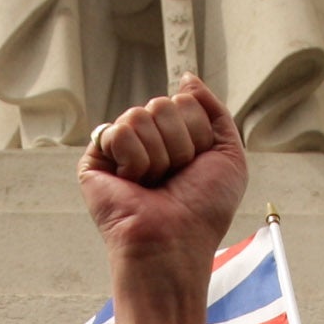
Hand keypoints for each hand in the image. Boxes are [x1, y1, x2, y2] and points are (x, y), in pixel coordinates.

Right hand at [84, 77, 244, 323]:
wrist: (174, 245)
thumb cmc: (202, 212)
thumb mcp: (229, 156)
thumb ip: (214, 111)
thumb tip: (185, 78)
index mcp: (173, 138)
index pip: (185, 102)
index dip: (198, 134)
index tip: (195, 168)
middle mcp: (145, 141)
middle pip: (164, 104)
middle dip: (180, 144)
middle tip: (173, 180)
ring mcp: (118, 150)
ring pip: (142, 114)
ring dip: (160, 155)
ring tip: (154, 185)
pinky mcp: (95, 161)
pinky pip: (119, 130)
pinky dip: (136, 159)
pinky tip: (133, 184)